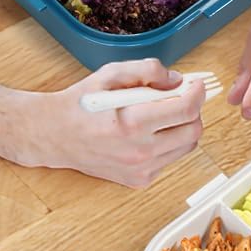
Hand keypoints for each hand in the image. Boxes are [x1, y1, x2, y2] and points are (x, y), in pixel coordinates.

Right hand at [26, 59, 205, 187]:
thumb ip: (147, 70)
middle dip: (193, 111)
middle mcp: (139, 151)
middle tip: (181, 99)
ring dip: (182, 128)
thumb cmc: (80, 104)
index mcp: (132, 122)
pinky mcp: (139, 180)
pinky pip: (169, 159)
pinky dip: (168, 144)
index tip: (196, 84)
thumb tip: (176, 80)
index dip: (197, 93)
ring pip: (186, 147)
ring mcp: (140, 169)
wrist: (53, 135)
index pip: (186, 109)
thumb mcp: (109, 74)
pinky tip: (148, 134)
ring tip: (162, 115)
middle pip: (194, 131)